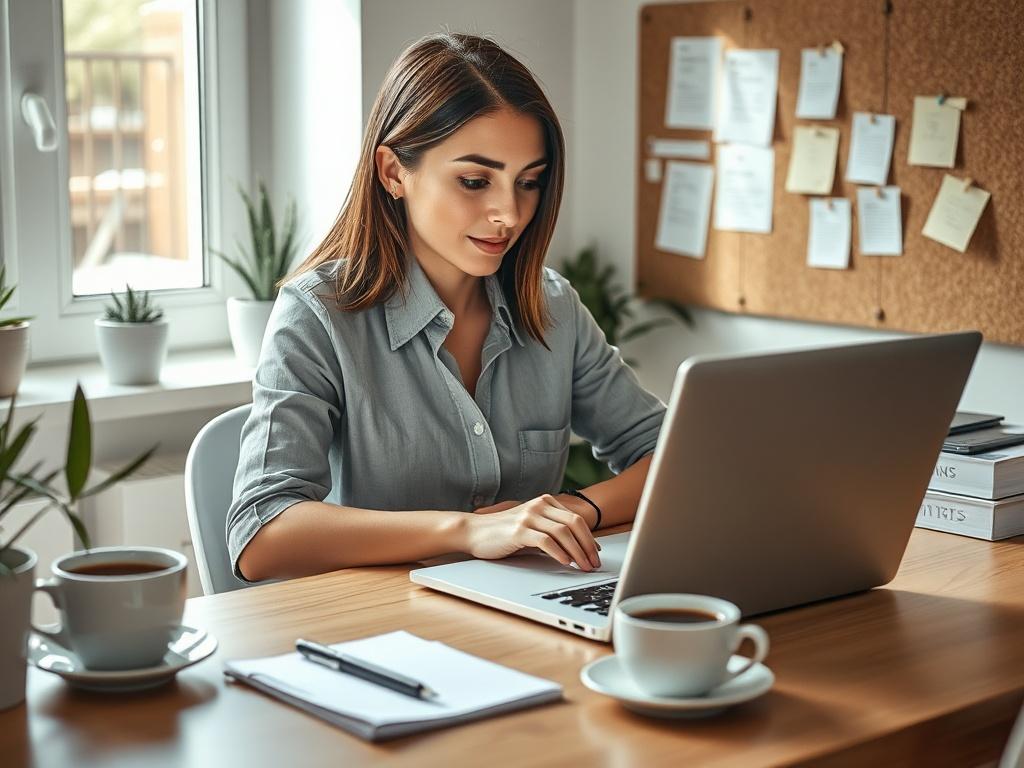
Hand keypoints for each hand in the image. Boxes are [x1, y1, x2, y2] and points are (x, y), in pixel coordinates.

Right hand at [461, 494, 601, 570]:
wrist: (474, 531)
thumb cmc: (502, 532)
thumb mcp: (530, 527)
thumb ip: (550, 531)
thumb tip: (575, 549)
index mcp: (544, 502)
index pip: (576, 519)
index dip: (589, 537)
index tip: (596, 553)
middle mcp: (539, 505)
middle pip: (574, 523)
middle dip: (588, 546)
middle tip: (594, 563)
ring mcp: (529, 516)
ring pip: (563, 532)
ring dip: (578, 552)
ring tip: (583, 566)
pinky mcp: (519, 530)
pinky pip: (546, 541)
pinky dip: (559, 552)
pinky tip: (565, 562)